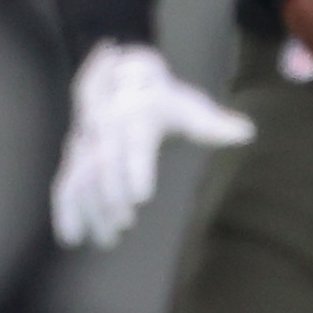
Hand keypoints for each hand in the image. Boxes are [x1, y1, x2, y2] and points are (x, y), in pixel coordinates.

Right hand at [50, 39, 253, 247]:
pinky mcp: (74, 154)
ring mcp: (86, 139)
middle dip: (111, 196)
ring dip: (91, 209)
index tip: (141, 197)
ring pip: (82, 175)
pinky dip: (65, 209)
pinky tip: (70, 238)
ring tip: (105, 240)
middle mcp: (106, 125)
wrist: (119, 72)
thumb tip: (246, 132)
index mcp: (135, 112)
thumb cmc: (160, 97)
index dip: (135, 169)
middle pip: (104, 163)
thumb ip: (211, 123)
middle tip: (125, 225)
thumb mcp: (186, 104)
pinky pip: (65, 181)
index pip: (134, 143)